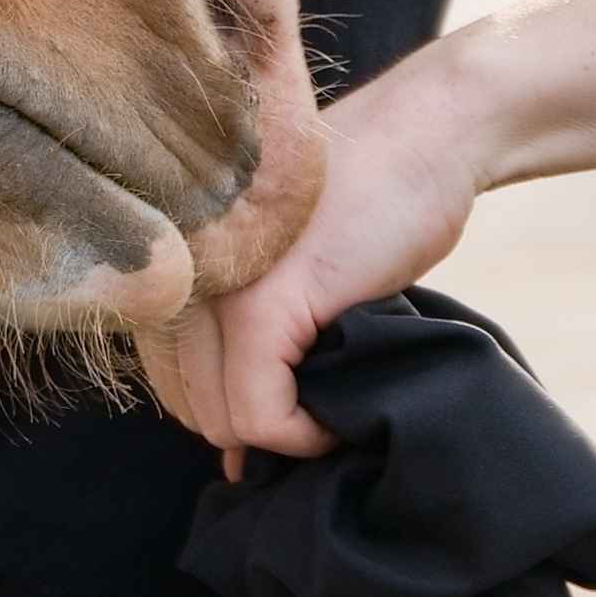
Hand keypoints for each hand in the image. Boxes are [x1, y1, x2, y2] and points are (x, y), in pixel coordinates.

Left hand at [152, 42, 507, 461]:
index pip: (166, 380)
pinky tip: (340, 407)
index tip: (285, 401)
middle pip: (189, 406)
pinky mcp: (263, 302)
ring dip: (283, 432)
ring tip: (332, 396)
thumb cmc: (364, 204)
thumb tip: (229, 460)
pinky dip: (304, 432)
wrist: (428, 136)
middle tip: (316, 401)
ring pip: (221, 418)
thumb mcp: (281, 270)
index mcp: (172, 257)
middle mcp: (177, 269)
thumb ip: (238, 342)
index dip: (226, 409)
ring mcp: (215, 285)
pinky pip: (260, 413)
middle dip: (255, 424)